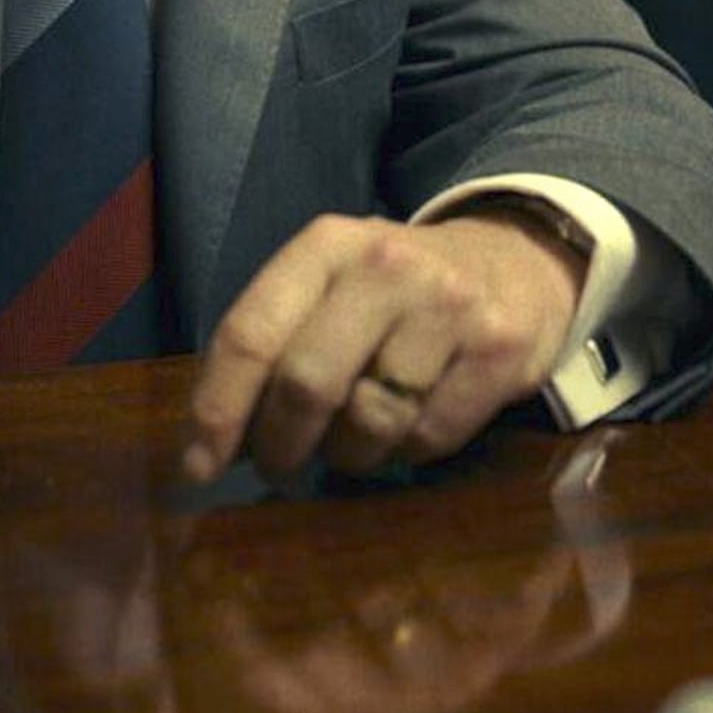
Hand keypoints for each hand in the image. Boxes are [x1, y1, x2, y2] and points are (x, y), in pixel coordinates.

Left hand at [180, 210, 584, 486]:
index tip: (197, 466)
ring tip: (353, 437)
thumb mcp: (331, 284)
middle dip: (280, 445)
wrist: (516, 259)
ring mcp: (448, 306)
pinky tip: (411, 422)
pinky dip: (407, 451)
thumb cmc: (397, 288)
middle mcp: (386, 267)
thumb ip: (274, 344)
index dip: (217, 410)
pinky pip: (428, 438)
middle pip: (307, 384)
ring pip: (369, 422)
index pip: (251, 333)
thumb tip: (212, 443)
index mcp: (327, 246)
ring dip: (347, 453)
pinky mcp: (498, 350)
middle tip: (279, 464)